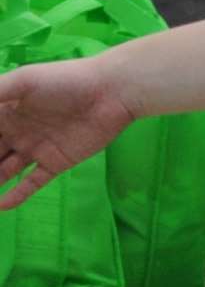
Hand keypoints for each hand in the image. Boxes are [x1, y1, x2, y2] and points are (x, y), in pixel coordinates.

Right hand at [0, 56, 134, 212]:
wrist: (112, 92)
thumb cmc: (65, 80)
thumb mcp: (22, 82)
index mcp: (4, 110)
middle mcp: (15, 130)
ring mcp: (35, 147)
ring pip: (3, 170)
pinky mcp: (57, 161)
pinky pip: (32, 182)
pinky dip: (16, 194)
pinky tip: (1, 206)